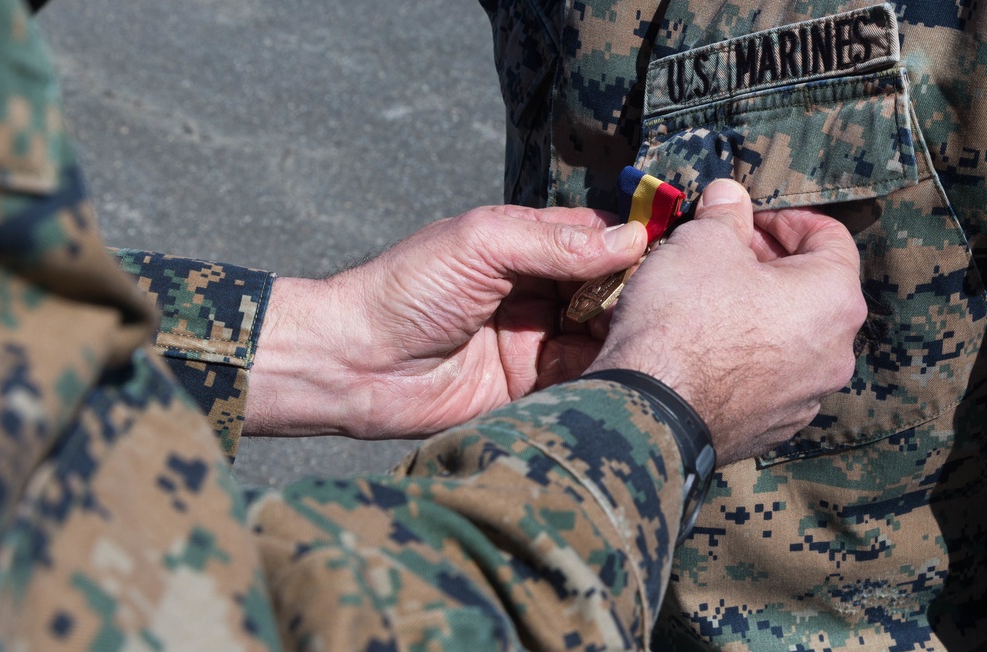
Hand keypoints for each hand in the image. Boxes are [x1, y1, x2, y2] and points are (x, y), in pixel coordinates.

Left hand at [245, 205, 647, 437]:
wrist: (353, 363)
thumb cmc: (407, 290)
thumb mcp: (482, 244)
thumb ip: (553, 242)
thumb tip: (629, 238)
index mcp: (525, 246)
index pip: (597, 238)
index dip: (634, 246)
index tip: (676, 257)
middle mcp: (537, 293)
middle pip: (607, 292)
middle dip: (635, 299)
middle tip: (668, 309)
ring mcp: (535, 342)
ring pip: (600, 338)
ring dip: (622, 340)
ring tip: (652, 343)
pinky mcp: (529, 389)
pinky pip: (579, 381)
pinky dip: (601, 379)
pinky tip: (621, 377)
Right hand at [588, 179, 865, 464]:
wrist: (651, 409)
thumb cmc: (685, 319)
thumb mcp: (701, 243)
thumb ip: (724, 213)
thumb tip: (728, 196)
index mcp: (834, 299)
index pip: (831, 237)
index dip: (785, 217)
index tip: (746, 216)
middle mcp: (835, 354)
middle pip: (810, 291)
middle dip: (766, 265)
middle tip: (720, 253)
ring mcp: (806, 398)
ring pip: (789, 339)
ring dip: (756, 313)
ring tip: (706, 301)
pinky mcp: (772, 428)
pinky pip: (766, 379)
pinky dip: (743, 358)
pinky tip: (702, 349)